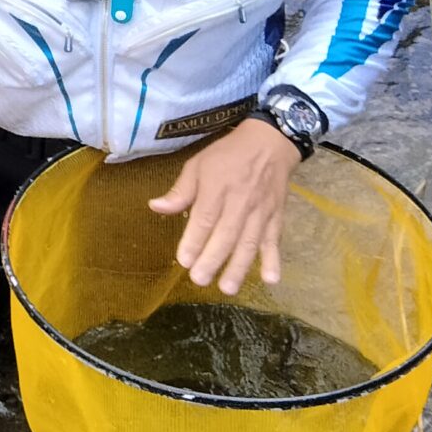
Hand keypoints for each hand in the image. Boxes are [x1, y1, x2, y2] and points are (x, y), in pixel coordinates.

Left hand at [146, 118, 299, 294]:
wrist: (270, 143)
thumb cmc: (227, 155)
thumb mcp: (198, 165)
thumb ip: (180, 191)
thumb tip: (156, 207)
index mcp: (216, 188)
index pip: (204, 218)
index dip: (194, 240)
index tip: (184, 260)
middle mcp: (239, 202)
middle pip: (226, 235)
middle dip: (213, 259)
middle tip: (200, 280)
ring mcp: (260, 212)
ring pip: (249, 243)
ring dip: (239, 267)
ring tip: (228, 288)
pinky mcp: (276, 217)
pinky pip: (274, 240)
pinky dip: (274, 260)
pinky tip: (270, 279)